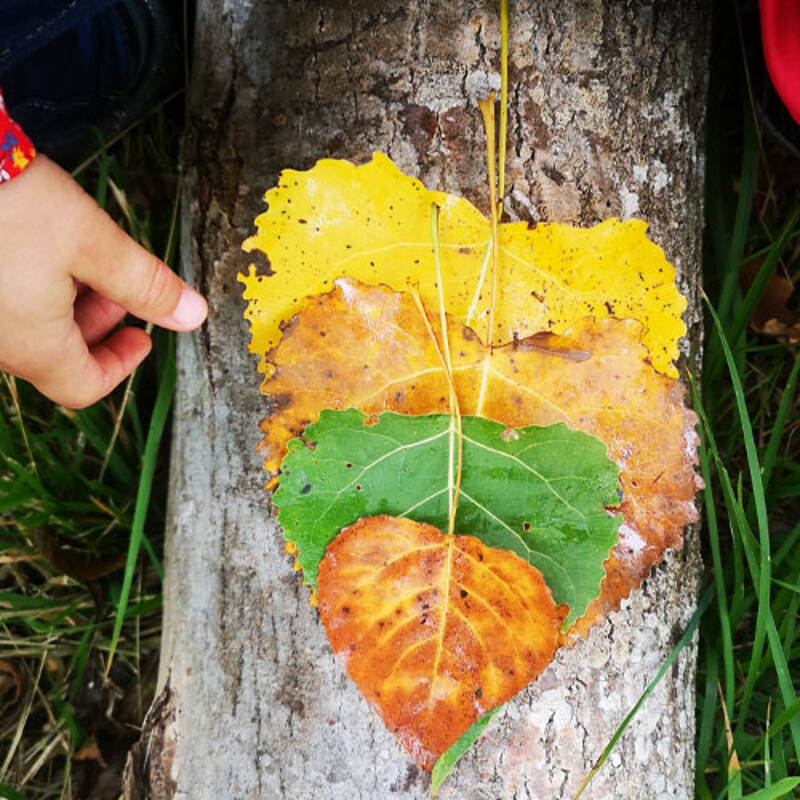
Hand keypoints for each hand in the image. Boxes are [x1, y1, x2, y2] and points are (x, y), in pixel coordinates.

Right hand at [0, 155, 206, 407]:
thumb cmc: (10, 202)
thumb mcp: (93, 244)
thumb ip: (145, 285)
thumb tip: (194, 316)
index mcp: (30, 345)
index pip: (83, 387)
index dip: (121, 365)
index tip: (143, 335)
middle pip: (57, 355)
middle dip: (98, 323)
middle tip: (119, 282)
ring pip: (29, 326)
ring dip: (66, 301)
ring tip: (83, 254)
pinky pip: (5, 303)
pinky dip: (33, 287)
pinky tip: (43, 246)